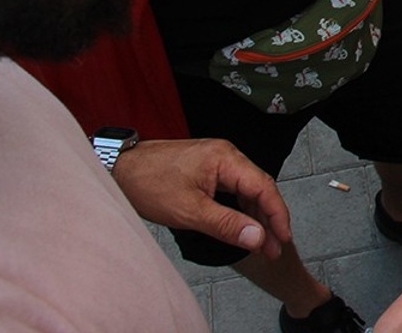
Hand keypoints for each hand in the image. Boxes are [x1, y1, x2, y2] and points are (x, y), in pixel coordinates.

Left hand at [111, 139, 291, 257]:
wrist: (119, 169)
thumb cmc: (148, 184)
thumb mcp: (189, 211)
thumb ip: (227, 224)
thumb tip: (258, 237)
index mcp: (226, 159)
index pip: (264, 187)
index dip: (277, 215)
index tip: (282, 239)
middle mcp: (226, 155)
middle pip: (259, 187)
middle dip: (268, 219)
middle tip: (272, 248)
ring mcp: (217, 160)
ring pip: (247, 189)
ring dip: (255, 215)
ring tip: (260, 242)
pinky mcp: (207, 168)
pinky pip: (233, 188)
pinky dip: (240, 208)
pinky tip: (241, 224)